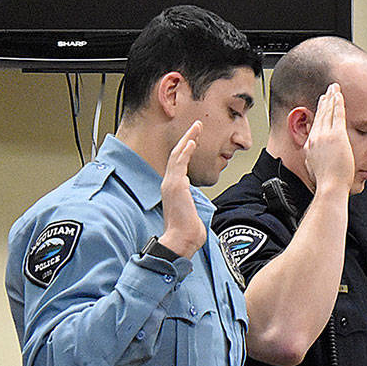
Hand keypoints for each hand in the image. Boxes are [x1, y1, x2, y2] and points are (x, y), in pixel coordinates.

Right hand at [158, 121, 206, 257]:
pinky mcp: (175, 186)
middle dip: (188, 138)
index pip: (179, 163)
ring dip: (188, 139)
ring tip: (196, 128)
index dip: (186, 149)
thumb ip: (192, 202)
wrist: (181, 239)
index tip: (194, 138)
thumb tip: (196, 201)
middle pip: (178, 155)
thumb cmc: (188, 230)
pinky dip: (186, 151)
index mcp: (174, 188)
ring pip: (178, 155)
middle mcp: (170, 183)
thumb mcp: (191, 210)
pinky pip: (180, 164)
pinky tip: (192, 142)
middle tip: (196, 126)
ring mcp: (171, 184)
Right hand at [303, 83, 354, 193]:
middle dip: (324, 101)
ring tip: (334, 88)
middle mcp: (316, 137)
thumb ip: (313, 157)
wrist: (330, 186)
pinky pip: (337, 115)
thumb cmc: (325, 182)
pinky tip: (339, 95)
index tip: (321, 104)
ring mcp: (326, 135)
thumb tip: (311, 155)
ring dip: (331, 98)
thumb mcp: (313, 167)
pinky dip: (338, 103)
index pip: (315, 123)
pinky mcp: (337, 135)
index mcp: (310, 144)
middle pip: (320, 114)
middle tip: (327, 91)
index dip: (318, 112)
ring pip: (328, 112)